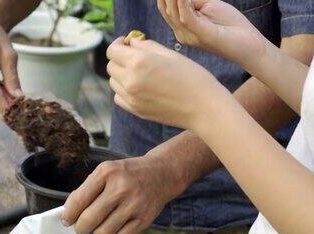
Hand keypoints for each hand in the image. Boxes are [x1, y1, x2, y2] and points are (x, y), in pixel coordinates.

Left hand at [62, 156, 182, 233]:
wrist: (161, 174)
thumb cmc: (126, 174)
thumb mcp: (105, 171)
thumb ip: (86, 189)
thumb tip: (69, 213)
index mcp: (106, 173)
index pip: (78, 200)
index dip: (69, 215)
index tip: (67, 220)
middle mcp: (120, 188)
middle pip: (89, 220)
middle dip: (80, 228)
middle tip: (82, 227)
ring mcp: (134, 205)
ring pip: (103, 233)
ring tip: (97, 229)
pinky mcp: (144, 219)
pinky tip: (110, 233)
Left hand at [107, 38, 230, 129]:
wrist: (203, 107)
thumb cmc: (192, 77)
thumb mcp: (170, 54)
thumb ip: (147, 46)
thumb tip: (131, 42)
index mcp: (138, 62)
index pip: (113, 51)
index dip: (118, 44)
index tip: (126, 43)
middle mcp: (130, 81)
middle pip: (111, 66)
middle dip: (119, 59)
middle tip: (134, 57)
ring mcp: (131, 98)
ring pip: (113, 82)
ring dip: (121, 75)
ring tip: (139, 73)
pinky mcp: (135, 110)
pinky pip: (118, 97)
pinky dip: (123, 90)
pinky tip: (138, 87)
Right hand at [158, 0, 266, 67]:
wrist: (249, 45)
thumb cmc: (231, 26)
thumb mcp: (210, 6)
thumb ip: (193, 1)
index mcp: (182, 28)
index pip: (166, 9)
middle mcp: (182, 34)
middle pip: (166, 10)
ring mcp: (190, 36)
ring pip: (173, 13)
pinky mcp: (202, 35)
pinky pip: (187, 18)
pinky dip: (183, 3)